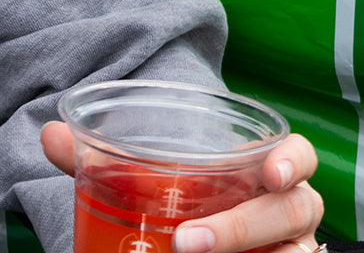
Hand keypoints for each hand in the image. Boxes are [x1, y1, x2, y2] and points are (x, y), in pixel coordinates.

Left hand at [42, 121, 323, 252]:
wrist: (194, 246)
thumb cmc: (190, 206)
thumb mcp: (156, 186)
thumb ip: (111, 162)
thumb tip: (52, 134)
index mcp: (270, 171)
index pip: (300, 156)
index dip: (294, 160)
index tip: (273, 172)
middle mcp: (289, 208)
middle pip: (292, 210)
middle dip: (244, 224)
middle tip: (187, 240)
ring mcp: (289, 248)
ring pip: (291, 251)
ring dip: (242, 250)